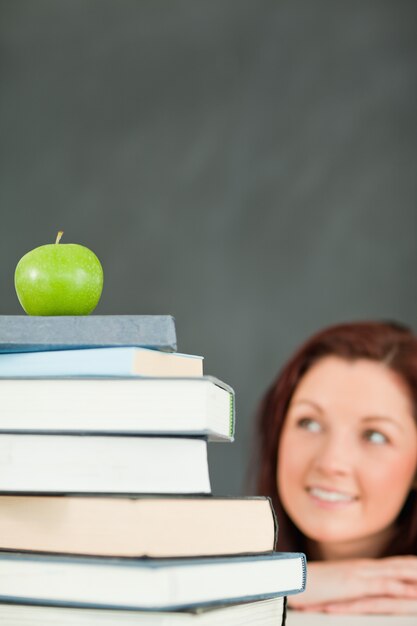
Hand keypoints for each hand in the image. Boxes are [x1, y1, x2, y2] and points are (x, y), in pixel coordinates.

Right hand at [288, 556, 416, 612]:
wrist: (292, 578)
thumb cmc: (310, 584)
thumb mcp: (336, 585)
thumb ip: (351, 585)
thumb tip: (360, 589)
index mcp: (361, 568)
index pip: (394, 565)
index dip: (411, 565)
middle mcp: (364, 568)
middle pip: (400, 566)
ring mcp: (360, 575)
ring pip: (396, 573)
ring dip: (414, 575)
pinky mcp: (354, 585)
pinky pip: (381, 587)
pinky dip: (399, 588)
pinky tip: (411, 592)